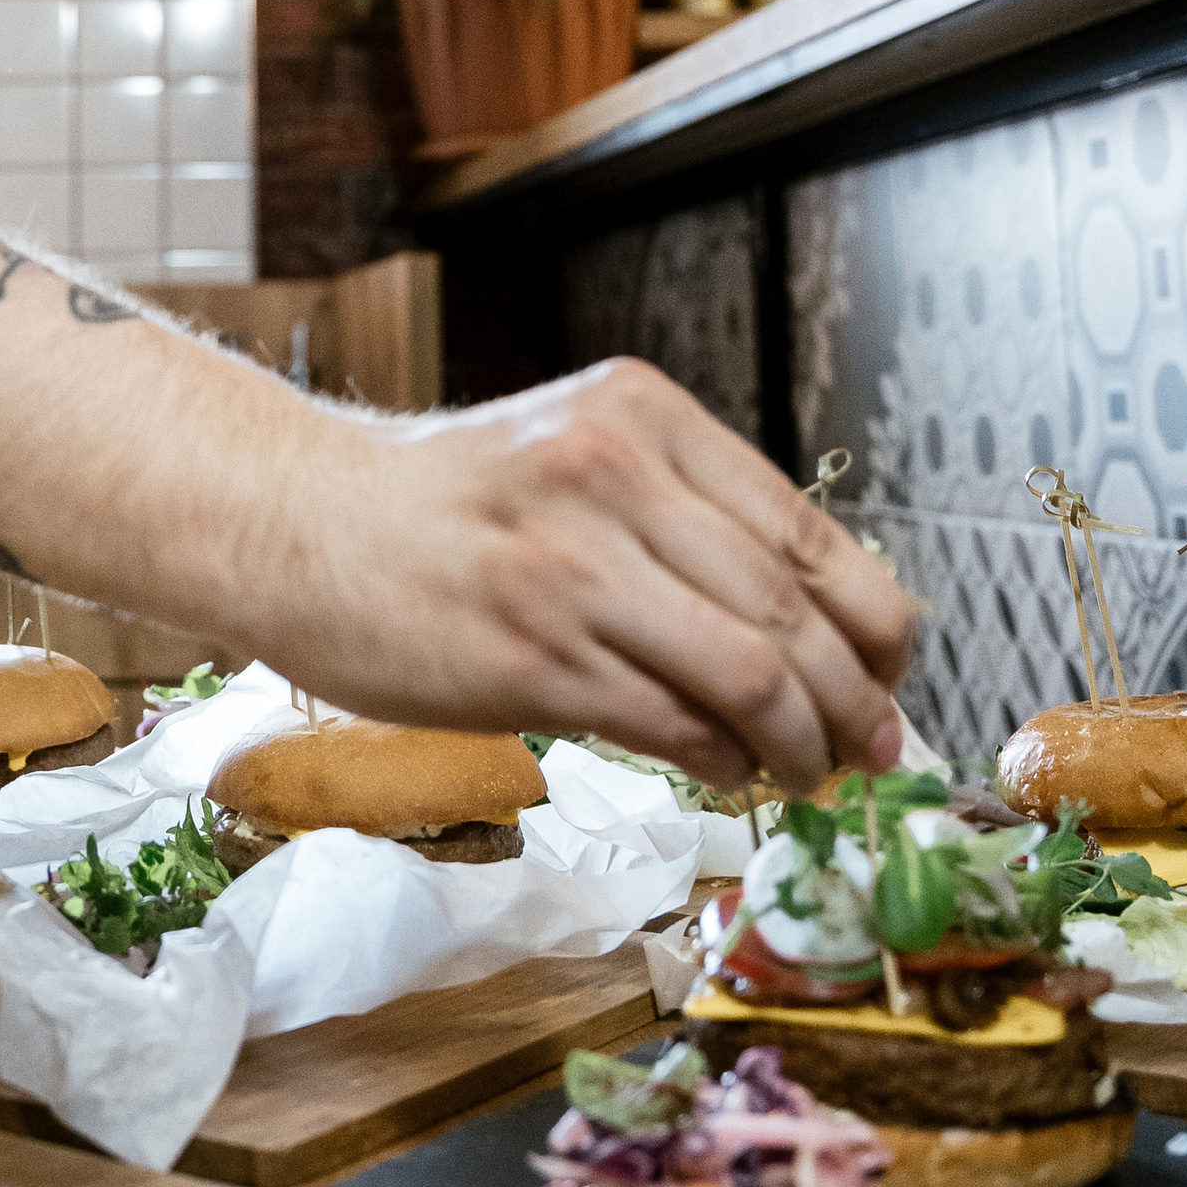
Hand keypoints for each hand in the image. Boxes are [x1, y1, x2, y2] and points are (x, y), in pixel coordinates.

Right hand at [264, 359, 914, 795]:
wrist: (294, 520)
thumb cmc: (439, 506)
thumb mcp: (574, 457)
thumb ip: (682, 518)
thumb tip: (815, 629)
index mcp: (641, 414)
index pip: (808, 532)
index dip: (873, 626)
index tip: (891, 678)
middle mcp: (613, 474)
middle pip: (792, 612)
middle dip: (854, 702)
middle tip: (870, 751)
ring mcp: (570, 566)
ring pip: (749, 674)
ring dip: (800, 744)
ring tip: (805, 771)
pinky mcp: (527, 655)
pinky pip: (671, 723)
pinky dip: (721, 761)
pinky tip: (725, 769)